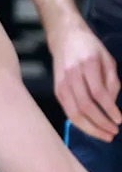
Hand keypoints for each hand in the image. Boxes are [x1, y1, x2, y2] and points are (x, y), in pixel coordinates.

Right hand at [51, 15, 121, 141]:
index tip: (120, 120)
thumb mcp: (108, 59)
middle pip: (85, 105)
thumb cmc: (90, 48)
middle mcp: (72, 73)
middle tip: (114, 132)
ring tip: (105, 135)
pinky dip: (80, 124)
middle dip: (101, 123)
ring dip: (91, 128)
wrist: (65, 36)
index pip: (98, 93)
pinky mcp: (57, 89)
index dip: (110, 110)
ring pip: (74, 112)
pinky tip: (91, 128)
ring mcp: (62, 82)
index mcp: (88, 63)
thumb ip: (112, 82)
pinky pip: (68, 111)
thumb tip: (112, 106)